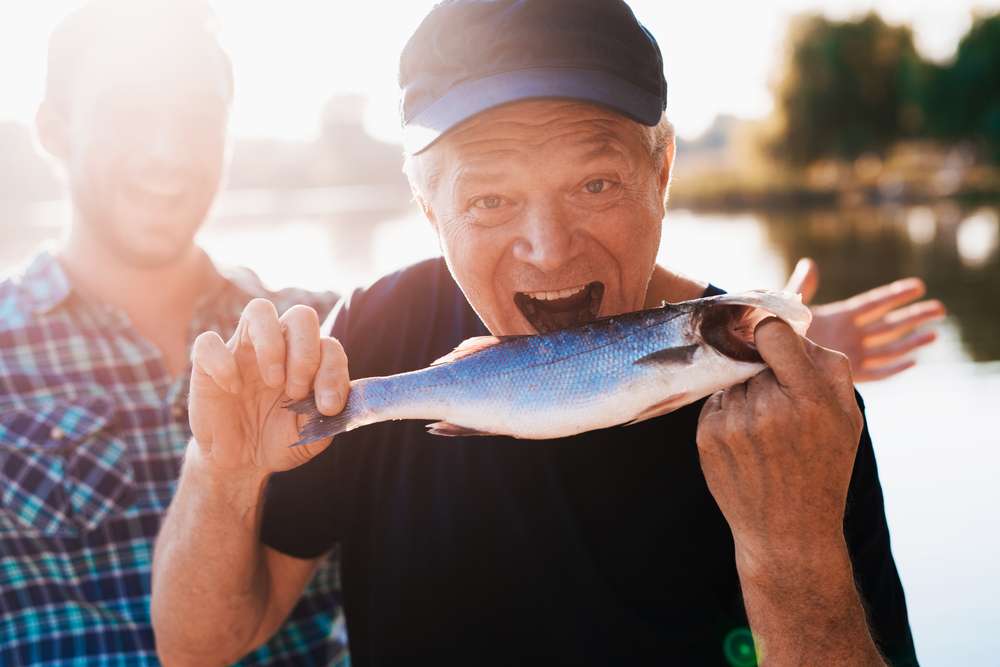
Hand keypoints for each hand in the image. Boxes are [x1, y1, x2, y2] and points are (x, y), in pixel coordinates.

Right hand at [188, 298, 347, 475]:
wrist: (241, 462)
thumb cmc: (279, 440)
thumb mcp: (312, 435)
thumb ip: (330, 417)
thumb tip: (340, 401)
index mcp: (307, 361)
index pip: (329, 345)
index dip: (333, 371)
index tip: (327, 406)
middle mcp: (279, 347)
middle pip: (302, 316)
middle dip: (305, 353)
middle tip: (297, 391)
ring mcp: (243, 351)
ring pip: (259, 310)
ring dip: (272, 345)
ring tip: (273, 382)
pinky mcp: (207, 364)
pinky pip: (208, 342)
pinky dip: (223, 364)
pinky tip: (232, 389)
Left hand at [696, 318, 862, 564]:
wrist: (788, 532)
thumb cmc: (823, 469)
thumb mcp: (847, 419)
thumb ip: (828, 366)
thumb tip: (793, 327)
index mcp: (810, 398)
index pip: (773, 332)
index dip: (770, 332)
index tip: (772, 342)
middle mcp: (768, 408)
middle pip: (752, 357)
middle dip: (764, 372)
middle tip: (780, 405)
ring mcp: (733, 423)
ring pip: (732, 379)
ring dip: (745, 393)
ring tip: (765, 430)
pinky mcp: (707, 436)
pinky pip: (716, 401)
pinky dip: (728, 412)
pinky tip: (747, 441)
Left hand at [784, 258, 945, 381]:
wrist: (769, 359)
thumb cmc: (779, 330)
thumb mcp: (790, 307)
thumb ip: (802, 287)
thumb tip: (809, 262)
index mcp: (841, 315)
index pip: (873, 303)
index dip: (895, 295)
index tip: (919, 286)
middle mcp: (851, 334)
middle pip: (889, 324)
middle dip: (914, 316)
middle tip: (940, 308)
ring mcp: (852, 353)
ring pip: (888, 347)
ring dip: (911, 341)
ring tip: (934, 334)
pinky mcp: (848, 373)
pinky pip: (876, 372)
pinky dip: (893, 368)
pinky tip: (913, 361)